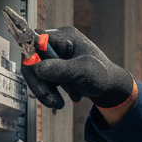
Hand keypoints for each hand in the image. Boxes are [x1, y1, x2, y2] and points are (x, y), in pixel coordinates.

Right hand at [21, 26, 135, 110]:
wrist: (108, 86)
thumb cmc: (101, 75)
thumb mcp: (84, 72)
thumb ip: (62, 69)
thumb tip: (38, 68)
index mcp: (65, 37)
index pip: (38, 41)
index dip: (33, 58)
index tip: (37, 75)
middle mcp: (57, 43)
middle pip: (33, 59)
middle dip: (40, 82)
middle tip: (51, 102)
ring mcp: (53, 56)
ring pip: (35, 72)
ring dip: (46, 91)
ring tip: (59, 104)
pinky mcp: (52, 67)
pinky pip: (41, 79)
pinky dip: (49, 92)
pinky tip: (61, 100)